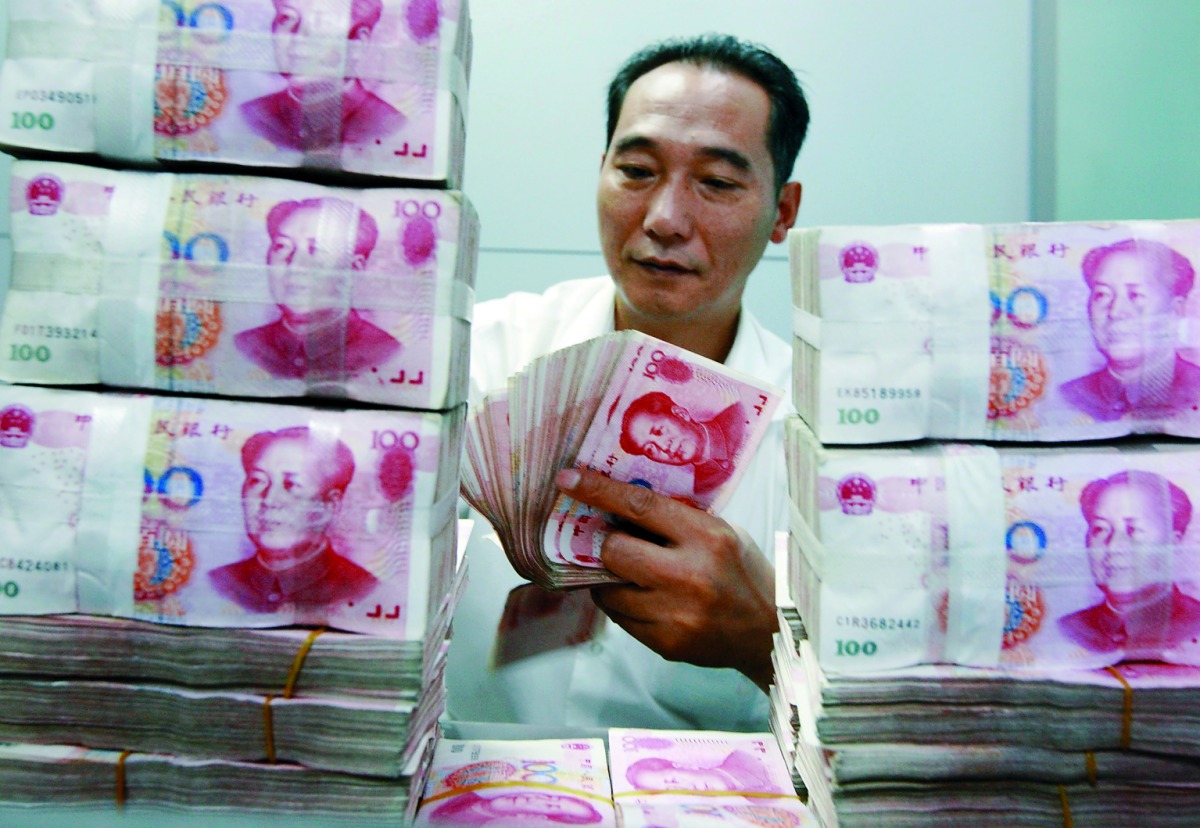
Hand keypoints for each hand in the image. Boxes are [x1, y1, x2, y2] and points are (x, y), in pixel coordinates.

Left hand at [555, 467, 775, 692]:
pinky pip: (620, 619)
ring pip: (609, 590)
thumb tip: (618, 504)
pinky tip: (644, 599)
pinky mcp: (666, 644)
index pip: (639, 506)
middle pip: (613, 550)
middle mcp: (690, 575)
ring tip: (632, 574)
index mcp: (708, 537)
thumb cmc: (742, 572)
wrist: (769, 632)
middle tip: (614, 542)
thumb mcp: (721, 533)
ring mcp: (676, 615)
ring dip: (611, 578)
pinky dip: (623, 605)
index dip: (598, 490)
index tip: (568, 479)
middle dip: (607, 544)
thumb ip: (676, 521)